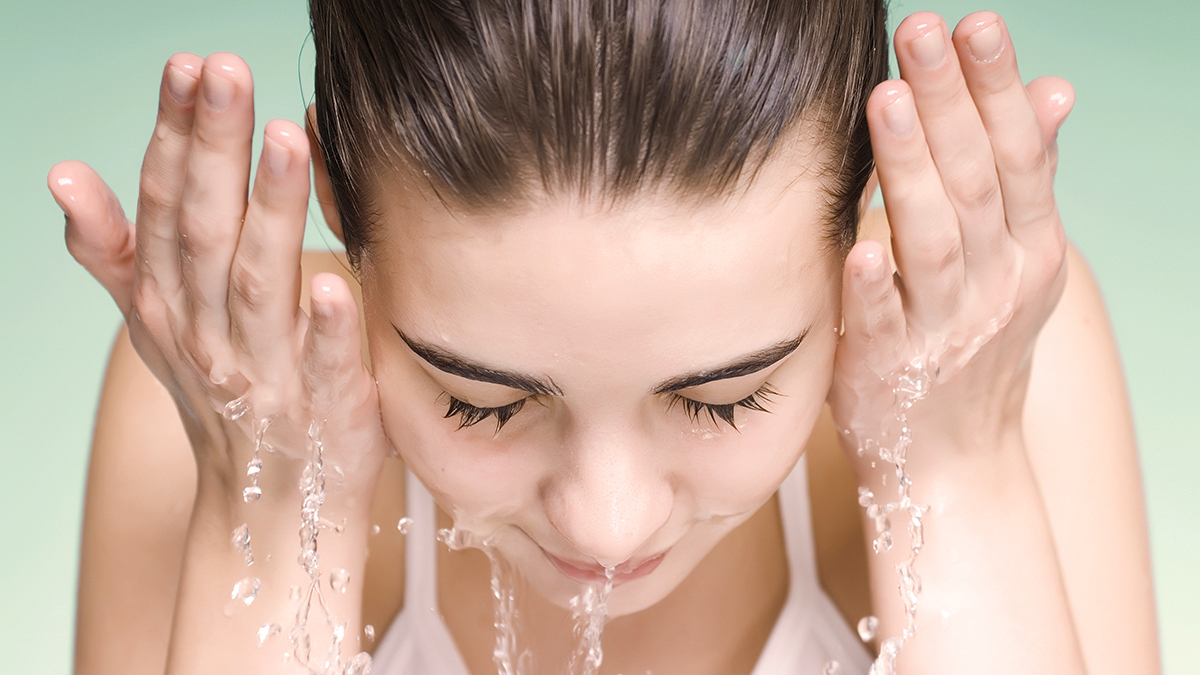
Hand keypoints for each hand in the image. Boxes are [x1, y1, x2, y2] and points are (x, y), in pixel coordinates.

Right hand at [47, 52, 389, 506]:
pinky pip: (325, 368)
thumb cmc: (220, 393)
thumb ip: (115, 251)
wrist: (269, 502)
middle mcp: (208, 334)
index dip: (175, 135)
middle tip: (228, 71)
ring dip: (270, 213)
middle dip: (214, 148)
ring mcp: (265, 375)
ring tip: (286, 139)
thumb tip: (63, 173)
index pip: (166, 208)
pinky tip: (335, 283)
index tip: (188, 65)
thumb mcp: (154, 324)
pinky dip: (327, 330)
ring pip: (260, 287)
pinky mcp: (327, 410)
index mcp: (171, 304)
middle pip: (205, 232)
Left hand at [830, 11, 1075, 471]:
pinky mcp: (889, 372)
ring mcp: (944, 331)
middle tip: (918, 32)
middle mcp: (995, 286)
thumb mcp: (1018, 264)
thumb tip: (1050, 90)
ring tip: (883, 100)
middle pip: (975, 183)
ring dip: (909, 170)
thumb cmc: (975, 346)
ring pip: (931, 242)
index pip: (1017, 156)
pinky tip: (858, 243)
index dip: (996, 89)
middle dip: (949, 104)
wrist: (953, 460)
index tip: (973, 25)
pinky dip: (873, 288)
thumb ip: (1025, 181)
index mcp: (1029, 251)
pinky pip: (883, 326)